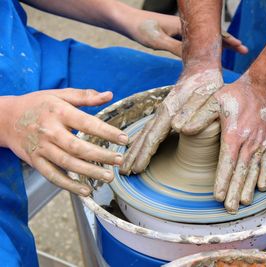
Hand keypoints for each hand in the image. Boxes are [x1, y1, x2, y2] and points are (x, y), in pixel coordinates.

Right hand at [1, 89, 127, 195]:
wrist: (4, 118)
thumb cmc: (37, 104)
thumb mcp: (59, 95)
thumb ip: (84, 96)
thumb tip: (109, 95)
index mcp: (59, 112)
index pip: (87, 123)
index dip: (107, 132)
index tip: (124, 139)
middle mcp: (50, 131)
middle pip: (77, 147)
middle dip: (100, 155)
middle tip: (119, 161)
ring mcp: (41, 148)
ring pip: (67, 163)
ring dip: (89, 172)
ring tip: (108, 177)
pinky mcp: (35, 161)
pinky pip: (53, 176)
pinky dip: (69, 185)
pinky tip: (85, 191)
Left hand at [117, 10, 247, 56]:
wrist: (126, 20)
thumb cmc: (140, 28)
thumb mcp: (157, 40)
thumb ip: (175, 48)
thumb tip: (193, 58)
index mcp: (185, 25)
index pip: (212, 33)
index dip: (227, 41)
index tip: (241, 47)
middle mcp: (186, 26)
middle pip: (213, 34)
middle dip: (228, 42)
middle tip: (243, 50)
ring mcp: (181, 30)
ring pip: (205, 38)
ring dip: (218, 44)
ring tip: (232, 51)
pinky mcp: (175, 35)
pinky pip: (195, 41)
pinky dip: (205, 47)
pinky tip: (207, 53)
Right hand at [120, 67, 223, 173]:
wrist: (201, 68)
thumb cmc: (206, 84)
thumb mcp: (206, 97)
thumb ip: (193, 111)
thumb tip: (178, 128)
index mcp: (170, 111)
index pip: (153, 136)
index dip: (144, 154)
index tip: (136, 169)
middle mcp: (162, 113)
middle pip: (144, 137)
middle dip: (132, 155)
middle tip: (123, 173)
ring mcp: (163, 113)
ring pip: (144, 133)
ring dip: (133, 150)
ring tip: (125, 164)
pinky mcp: (166, 113)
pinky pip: (150, 130)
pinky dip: (141, 141)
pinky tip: (136, 148)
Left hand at [174, 76, 265, 212]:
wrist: (263, 89)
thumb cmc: (235, 95)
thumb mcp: (214, 100)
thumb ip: (198, 115)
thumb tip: (182, 130)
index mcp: (234, 133)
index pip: (227, 161)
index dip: (222, 180)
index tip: (217, 196)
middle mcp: (249, 142)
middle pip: (241, 171)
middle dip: (234, 191)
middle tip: (229, 208)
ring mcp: (260, 144)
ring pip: (254, 170)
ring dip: (248, 188)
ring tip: (242, 203)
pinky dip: (264, 176)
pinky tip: (261, 189)